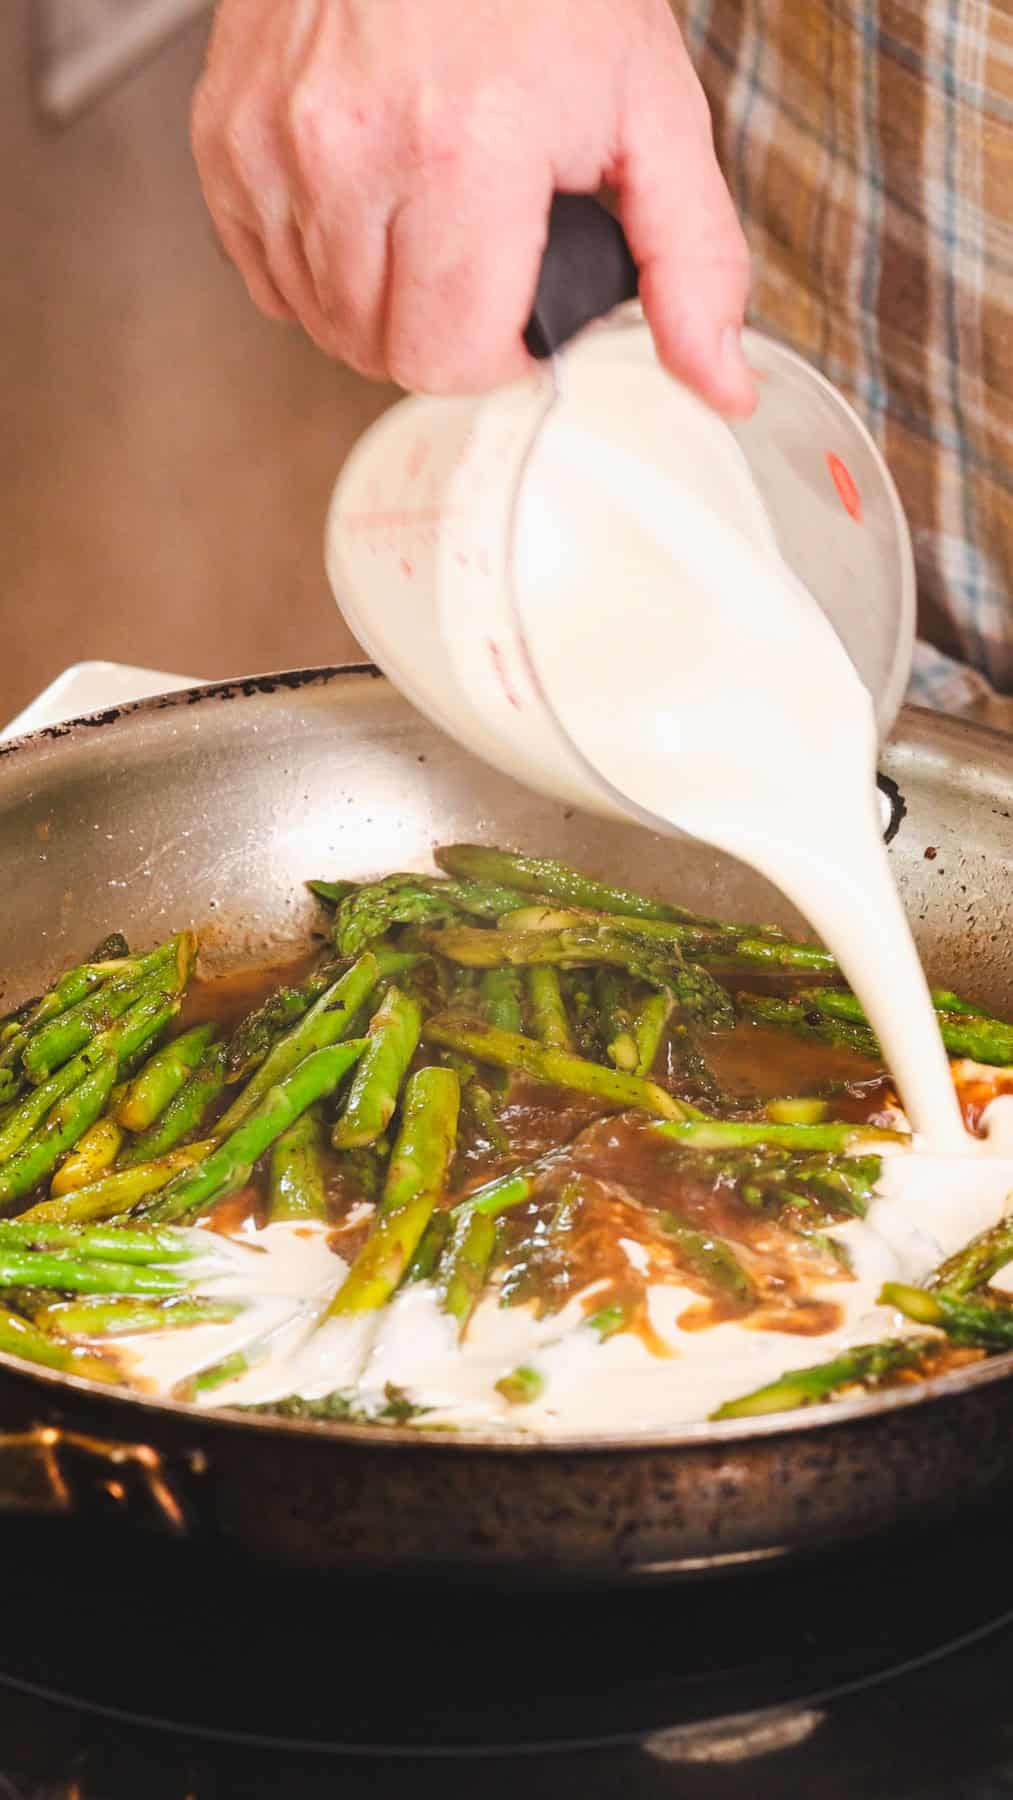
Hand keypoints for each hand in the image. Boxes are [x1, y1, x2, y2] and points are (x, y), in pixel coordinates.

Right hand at [191, 0, 752, 410]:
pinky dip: (314, 267)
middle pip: (380, 352)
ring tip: (428, 228)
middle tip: (483, 268)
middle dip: (441, 336)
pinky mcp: (225, 134)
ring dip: (377, 306)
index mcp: (464, 153)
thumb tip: (720, 385)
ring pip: (319, 321)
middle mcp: (351, 151)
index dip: (497, 358)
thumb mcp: (649, 109)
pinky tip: (367, 210)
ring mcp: (272, 143)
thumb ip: (692, 259)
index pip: (447, 360)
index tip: (522, 316)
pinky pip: (262, 272)